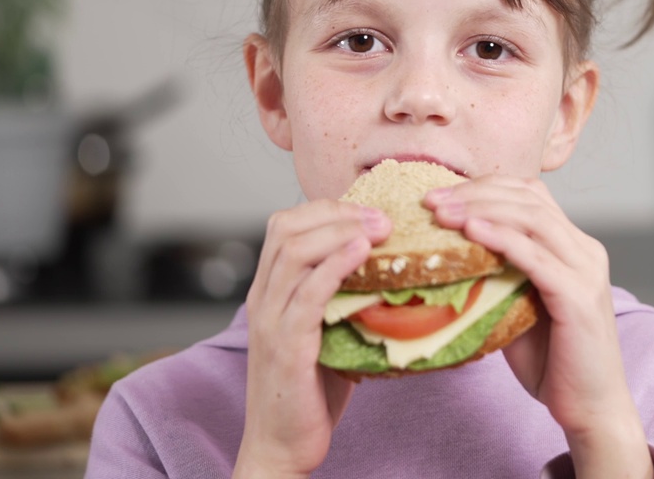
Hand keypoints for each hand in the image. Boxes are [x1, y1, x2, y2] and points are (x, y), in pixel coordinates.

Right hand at [234, 200, 390, 478]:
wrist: (281, 445)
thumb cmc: (310, 390)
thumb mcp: (324, 332)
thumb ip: (342, 300)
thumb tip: (391, 272)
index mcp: (269, 290)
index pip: (285, 224)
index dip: (327, 208)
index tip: (370, 211)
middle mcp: (263, 298)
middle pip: (287, 228)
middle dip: (338, 211)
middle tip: (383, 217)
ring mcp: (271, 321)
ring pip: (295, 252)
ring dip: (342, 230)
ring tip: (380, 229)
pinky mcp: (286, 346)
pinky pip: (307, 293)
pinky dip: (335, 266)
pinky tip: (362, 253)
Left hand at [425, 177, 652, 478]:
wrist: (591, 407)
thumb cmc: (554, 362)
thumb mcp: (520, 306)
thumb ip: (500, 276)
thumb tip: (448, 257)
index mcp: (574, 247)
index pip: (530, 195)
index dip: (485, 187)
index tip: (440, 195)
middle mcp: (585, 250)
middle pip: (528, 199)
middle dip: (476, 193)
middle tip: (431, 200)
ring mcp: (586, 271)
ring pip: (532, 218)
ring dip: (482, 209)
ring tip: (442, 212)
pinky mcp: (578, 297)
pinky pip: (536, 257)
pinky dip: (502, 239)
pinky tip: (471, 231)